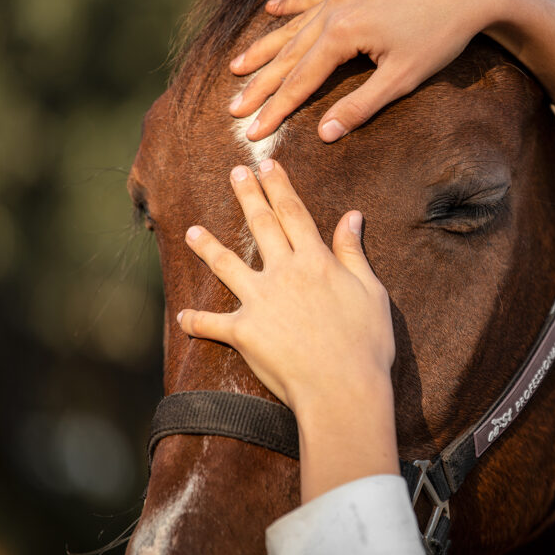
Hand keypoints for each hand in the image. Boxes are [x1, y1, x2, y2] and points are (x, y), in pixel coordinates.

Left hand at [176, 159, 394, 414]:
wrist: (343, 389)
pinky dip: (196, 321)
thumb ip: (354, 252)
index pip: (294, 213)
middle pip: (261, 226)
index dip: (280, 186)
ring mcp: (260, 302)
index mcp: (316, 261)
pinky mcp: (244, 332)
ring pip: (227, 266)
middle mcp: (284, 273)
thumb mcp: (371, 292)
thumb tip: (352, 216)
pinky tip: (183, 317)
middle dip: (247, 196)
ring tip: (191, 232)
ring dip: (208, 247)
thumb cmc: (366, 344)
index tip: (268, 165)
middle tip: (235, 173)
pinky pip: (212, 323)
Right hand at [228, 0, 513, 141]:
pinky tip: (272, 10)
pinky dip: (292, 6)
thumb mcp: (402, 78)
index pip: (300, 80)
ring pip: (296, 25)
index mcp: (342, 34)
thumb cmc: (441, 35)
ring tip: (238, 66)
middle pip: (289, 54)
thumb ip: (360, 106)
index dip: (275, 109)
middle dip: (261, 84)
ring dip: (267, 47)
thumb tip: (325, 135)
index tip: (252, 132)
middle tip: (234, 108)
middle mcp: (334, 9)